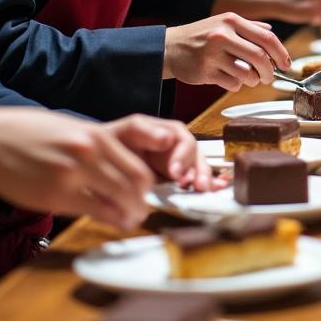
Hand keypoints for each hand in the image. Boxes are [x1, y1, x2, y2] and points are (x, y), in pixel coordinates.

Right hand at [0, 109, 156, 229]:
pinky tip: (108, 221)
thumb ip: (96, 147)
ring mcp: (70, 177)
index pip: (138, 169)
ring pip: (115, 203)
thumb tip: (119, 168)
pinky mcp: (52, 197)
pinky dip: (106, 220)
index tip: (146, 194)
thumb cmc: (26, 133)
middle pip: (133, 188)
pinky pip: (90, 212)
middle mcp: (88, 155)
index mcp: (95, 136)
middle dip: (141, 204)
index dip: (147, 188)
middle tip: (141, 212)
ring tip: (128, 220)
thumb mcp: (69, 128)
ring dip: (127, 215)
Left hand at [103, 115, 220, 191]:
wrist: (104, 157)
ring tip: (203, 190)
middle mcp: (180, 148)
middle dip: (198, 172)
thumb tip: (167, 138)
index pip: (185, 143)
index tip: (175, 172)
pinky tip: (215, 189)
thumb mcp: (128, 131)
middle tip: (196, 185)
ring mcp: (180, 164)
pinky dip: (207, 185)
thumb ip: (145, 132)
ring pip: (199, 171)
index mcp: (171, 132)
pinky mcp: (177, 181)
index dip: (183, 157)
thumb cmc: (117, 139)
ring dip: (203, 180)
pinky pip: (195, 181)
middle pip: (196, 158)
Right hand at [163, 13, 290, 89]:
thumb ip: (249, 28)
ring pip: (247, 74)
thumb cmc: (202, 36)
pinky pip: (232, 84)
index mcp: (231, 21)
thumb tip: (271, 33)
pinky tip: (229, 78)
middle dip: (269, 71)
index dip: (281, 53)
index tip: (286, 64)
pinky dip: (236, 84)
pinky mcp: (204, 72)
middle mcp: (222, 35)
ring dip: (253, 80)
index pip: (267, 38)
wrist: (170, 47)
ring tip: (248, 77)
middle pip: (259, 57)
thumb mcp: (224, 24)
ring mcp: (212, 54)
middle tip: (269, 77)